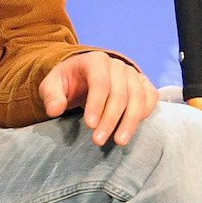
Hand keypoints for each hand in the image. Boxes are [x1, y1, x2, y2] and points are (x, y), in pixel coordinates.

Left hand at [38, 51, 156, 146]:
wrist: (84, 75)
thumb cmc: (68, 81)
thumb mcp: (52, 85)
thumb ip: (51, 95)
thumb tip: (54, 110)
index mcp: (95, 61)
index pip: (100, 83)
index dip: (96, 105)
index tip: (89, 125)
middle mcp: (117, 65)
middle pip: (120, 94)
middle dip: (110, 119)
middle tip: (98, 140)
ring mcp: (132, 74)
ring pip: (138, 98)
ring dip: (130, 122)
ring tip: (119, 142)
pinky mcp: (142, 83)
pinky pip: (150, 97)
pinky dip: (144, 113)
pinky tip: (132, 129)